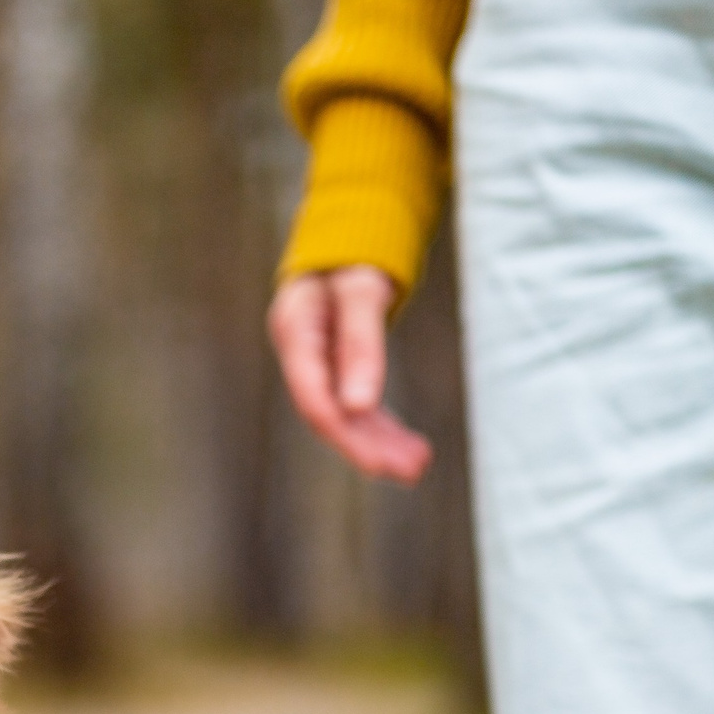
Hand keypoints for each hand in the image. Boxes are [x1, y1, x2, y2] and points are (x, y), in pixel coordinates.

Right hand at [267, 265, 433, 484]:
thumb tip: (358, 405)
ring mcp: (317, 364)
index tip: (377, 462)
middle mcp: (301, 355)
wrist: (346, 242)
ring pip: (346, 414)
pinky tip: (410, 447)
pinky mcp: (336, 368)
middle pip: (329, 414)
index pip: (313, 397)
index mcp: (295, 332)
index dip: (343, 432)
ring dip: (380, 442)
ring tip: (418, 465)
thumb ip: (359, 344)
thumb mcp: (361, 290)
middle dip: (367, 447)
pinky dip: (383, 427)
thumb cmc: (351, 257)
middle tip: (409, 471)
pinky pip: (357, 405)